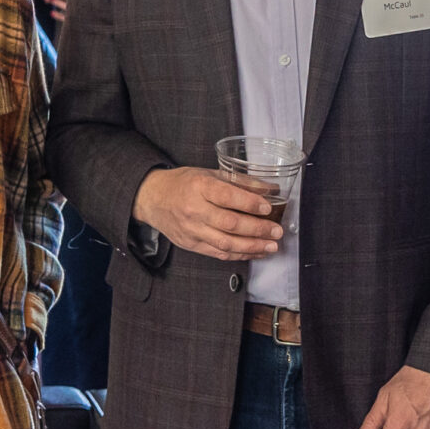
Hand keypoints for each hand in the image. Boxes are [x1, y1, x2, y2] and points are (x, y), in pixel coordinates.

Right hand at [131, 166, 280, 261]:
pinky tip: (255, 252)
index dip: (249, 203)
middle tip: (277, 231)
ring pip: (226, 243)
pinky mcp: (191, 245)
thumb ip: (239, 182)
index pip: (226, 196)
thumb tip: (269, 189)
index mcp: (198, 187)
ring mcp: (191, 230)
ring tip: (271, 246)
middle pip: (229, 224)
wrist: (153, 199)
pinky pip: (219, 253)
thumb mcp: (209, 173)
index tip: (267, 207)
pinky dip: (240, 254)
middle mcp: (194, 210)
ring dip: (252, 246)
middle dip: (257, 229)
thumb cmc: (184, 183)